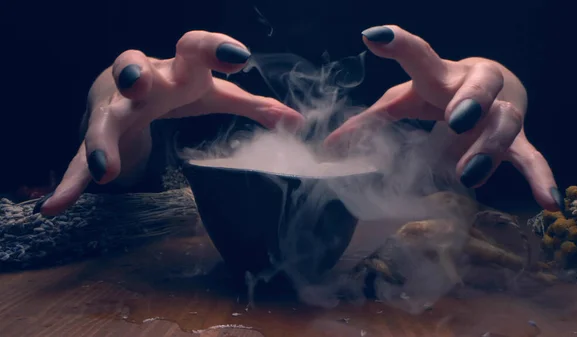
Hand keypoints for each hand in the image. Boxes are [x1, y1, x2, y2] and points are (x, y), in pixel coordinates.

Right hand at [35, 31, 303, 215]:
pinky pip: (80, 159)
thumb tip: (297, 120)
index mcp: (178, 68)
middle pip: (132, 68)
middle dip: (134, 74)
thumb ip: (255, 106)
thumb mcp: (214, 93)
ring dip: (101, 140)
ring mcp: (115, 107)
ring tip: (106, 169)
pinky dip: (70, 182)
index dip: (215, 48)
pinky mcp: (98, 136)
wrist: (129, 84)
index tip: (240, 56)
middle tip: (142, 85)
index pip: (194, 47)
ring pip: (104, 119)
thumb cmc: (178, 85)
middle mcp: (143, 81)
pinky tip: (55, 205)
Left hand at [324, 25, 561, 210]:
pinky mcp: (517, 140)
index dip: (399, 45)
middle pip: (481, 84)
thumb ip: (371, 121)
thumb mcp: (408, 100)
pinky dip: (540, 177)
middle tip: (456, 119)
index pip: (421, 56)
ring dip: (490, 147)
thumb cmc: (443, 91)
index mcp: (442, 74)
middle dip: (470, 100)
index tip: (374, 36)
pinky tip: (548, 202)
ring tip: (469, 176)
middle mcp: (475, 88)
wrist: (496, 88)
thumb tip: (329, 147)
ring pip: (506, 122)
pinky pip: (531, 156)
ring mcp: (500, 113)